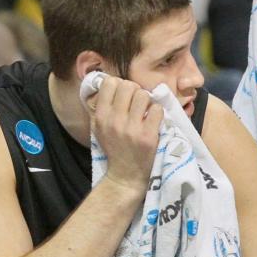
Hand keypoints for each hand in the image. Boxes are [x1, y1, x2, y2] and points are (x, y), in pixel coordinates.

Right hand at [88, 75, 163, 195]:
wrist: (125, 176)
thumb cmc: (113, 148)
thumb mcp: (98, 128)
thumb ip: (101, 106)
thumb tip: (109, 81)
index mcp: (100, 117)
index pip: (110, 83)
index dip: (119, 84)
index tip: (123, 95)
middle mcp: (114, 121)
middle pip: (128, 85)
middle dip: (135, 91)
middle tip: (136, 103)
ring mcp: (132, 129)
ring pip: (144, 95)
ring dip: (147, 101)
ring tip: (145, 112)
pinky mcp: (148, 136)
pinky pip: (157, 109)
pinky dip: (157, 113)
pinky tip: (153, 121)